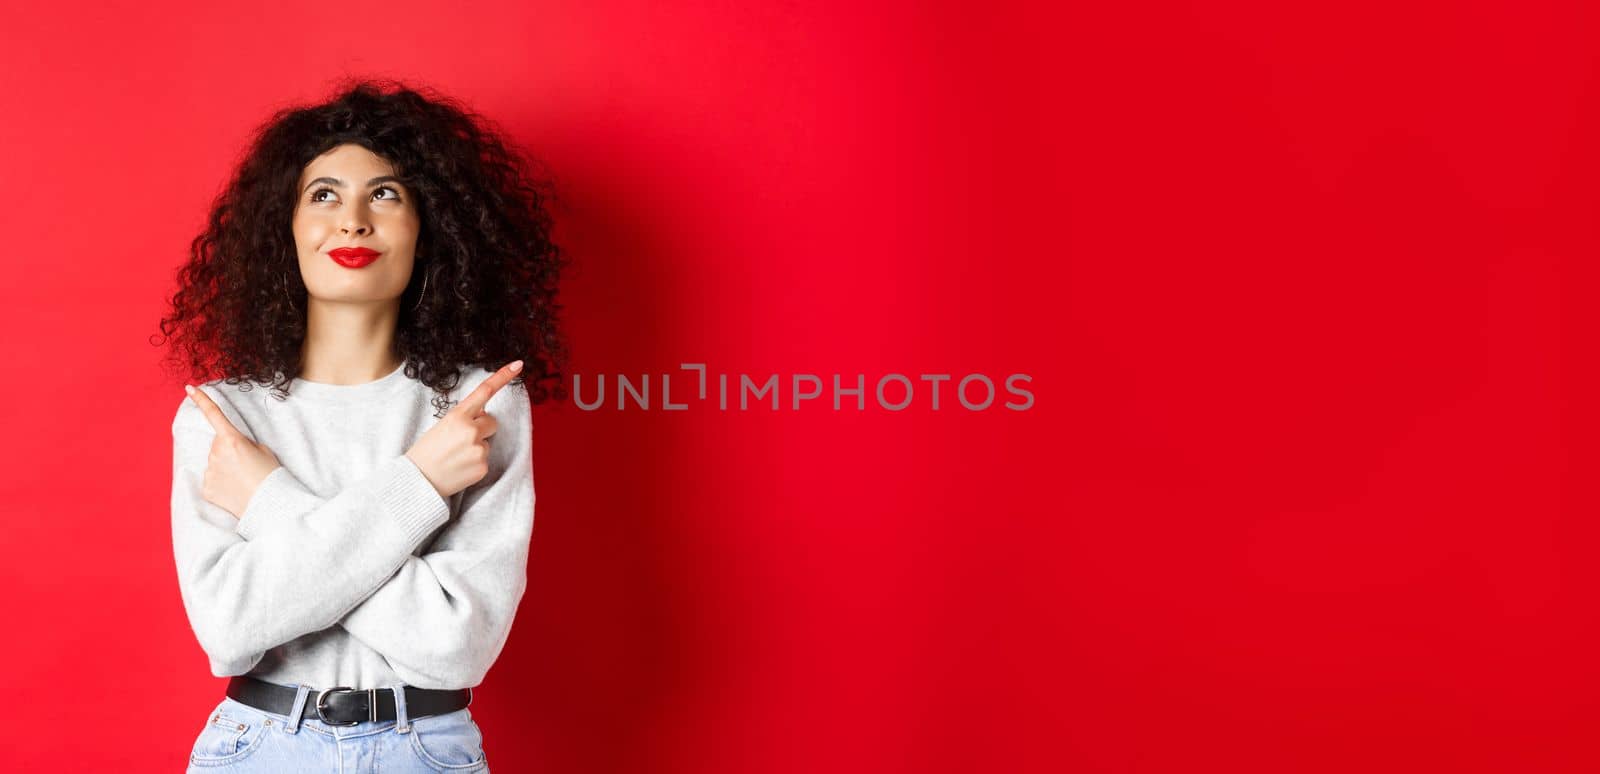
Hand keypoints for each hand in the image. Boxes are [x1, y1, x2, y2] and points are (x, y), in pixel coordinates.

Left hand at [184, 384, 282, 517]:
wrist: (269, 504)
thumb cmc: (270, 475)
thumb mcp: (263, 451)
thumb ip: (243, 443)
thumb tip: (230, 448)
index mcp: (231, 440)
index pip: (214, 415)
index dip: (201, 400)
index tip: (189, 388)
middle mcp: (216, 453)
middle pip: (217, 445)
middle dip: (228, 450)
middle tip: (247, 464)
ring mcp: (209, 471)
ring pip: (214, 463)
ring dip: (225, 467)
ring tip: (242, 480)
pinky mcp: (206, 488)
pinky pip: (211, 481)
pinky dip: (221, 484)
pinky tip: (234, 491)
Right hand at [405, 360, 522, 498]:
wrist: (417, 481)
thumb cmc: (427, 452)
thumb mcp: (441, 426)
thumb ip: (464, 418)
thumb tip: (484, 415)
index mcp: (457, 416)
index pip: (484, 391)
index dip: (503, 376)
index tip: (519, 365)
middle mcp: (471, 430)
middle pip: (492, 422)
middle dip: (482, 428)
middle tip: (460, 441)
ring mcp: (479, 449)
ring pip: (488, 442)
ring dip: (477, 447)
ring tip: (456, 457)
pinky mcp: (483, 466)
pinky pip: (486, 459)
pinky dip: (476, 463)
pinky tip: (460, 468)